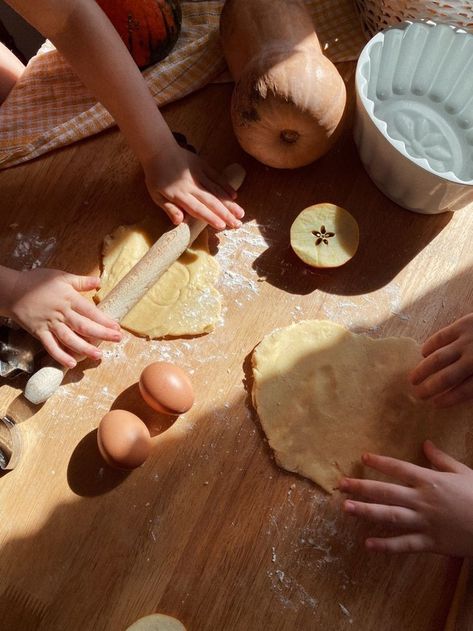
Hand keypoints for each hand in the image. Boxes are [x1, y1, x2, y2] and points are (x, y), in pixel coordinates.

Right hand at [7, 269, 121, 367]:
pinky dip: (60, 356)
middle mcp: (61, 313)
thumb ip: (81, 281)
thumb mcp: (61, 276)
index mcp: (68, 298)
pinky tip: (72, 363)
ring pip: (69, 338)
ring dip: (84, 348)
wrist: (12, 290)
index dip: (104, 319)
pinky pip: (50, 346)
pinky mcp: (39, 332)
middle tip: (117, 339)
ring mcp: (49, 324)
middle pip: (83, 325)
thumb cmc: (38, 281)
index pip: (89, 311)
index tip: (117, 326)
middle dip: (101, 334)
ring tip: (98, 355)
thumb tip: (99, 281)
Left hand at [144, 144, 244, 229]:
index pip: (197, 209)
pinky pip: (216, 176)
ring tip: (241, 214)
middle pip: (211, 202)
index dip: (210, 217)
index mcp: (179, 194)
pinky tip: (234, 195)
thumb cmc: (156, 175)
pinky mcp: (203, 165)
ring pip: (217, 191)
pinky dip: (226, 186)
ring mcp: (199, 174)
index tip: (221, 226)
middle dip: (225, 214)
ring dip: (229, 203)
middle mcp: (192, 186)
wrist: (158, 148)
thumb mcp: (156, 195)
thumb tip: (179, 222)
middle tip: (237, 224)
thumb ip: (169, 208)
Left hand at [339, 441, 472, 555]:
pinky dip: (387, 546)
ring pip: (390, 516)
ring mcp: (425, 522)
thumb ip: (441, 459)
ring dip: (366, 512)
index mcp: (430, 480)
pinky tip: (368, 545)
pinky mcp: (431, 542)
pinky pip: (405, 544)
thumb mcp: (463, 472)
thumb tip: (426, 443)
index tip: (363, 457)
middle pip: (387, 491)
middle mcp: (423, 499)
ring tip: (346, 508)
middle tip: (341, 484)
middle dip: (362, 487)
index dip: (380, 462)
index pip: (399, 468)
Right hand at [410, 314, 472, 406]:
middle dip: (430, 388)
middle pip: (447, 378)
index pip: (464, 391)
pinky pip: (441, 337)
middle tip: (417, 395)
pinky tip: (423, 353)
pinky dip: (430, 346)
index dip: (449, 399)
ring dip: (423, 370)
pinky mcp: (463, 324)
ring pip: (439, 358)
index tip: (436, 404)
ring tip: (413, 379)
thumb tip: (467, 391)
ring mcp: (467, 341)